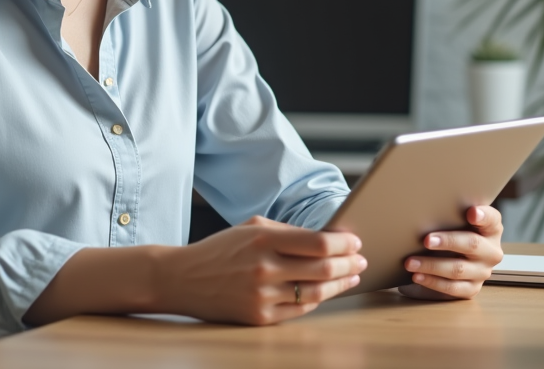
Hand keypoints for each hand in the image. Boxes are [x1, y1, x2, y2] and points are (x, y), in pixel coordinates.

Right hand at [161, 215, 365, 324]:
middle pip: (323, 268)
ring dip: (340, 284)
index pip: (318, 243)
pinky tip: (326, 291)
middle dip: (349, 263)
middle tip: (361, 260)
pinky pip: (299, 310)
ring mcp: (262, 296)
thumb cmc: (220, 249)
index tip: (355, 242)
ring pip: (315, 292)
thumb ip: (287, 231)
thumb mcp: (250, 227)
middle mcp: (264, 268)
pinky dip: (317, 299)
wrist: (182, 278)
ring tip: (351, 276)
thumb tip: (326, 238)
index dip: (344, 243)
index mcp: (263, 239)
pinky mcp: (259, 317)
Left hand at [398, 205, 503, 300]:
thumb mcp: (458, 219)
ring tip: (411, 262)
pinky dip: (433, 282)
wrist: (457, 257)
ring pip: (458, 269)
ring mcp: (483, 272)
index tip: (472, 213)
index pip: (492, 219)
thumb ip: (452, 214)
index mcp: (491, 229)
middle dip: (448, 242)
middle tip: (426, 240)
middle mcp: (491, 252)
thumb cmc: (454, 231)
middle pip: (472, 244)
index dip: (483, 216)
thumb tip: (425, 208)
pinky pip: (452, 288)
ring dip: (432, 265)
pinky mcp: (472, 289)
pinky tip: (418, 277)